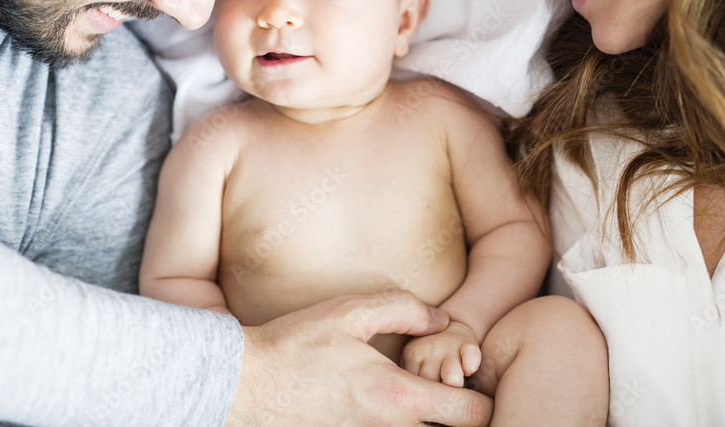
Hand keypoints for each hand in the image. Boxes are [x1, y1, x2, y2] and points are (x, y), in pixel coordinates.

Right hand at [225, 291, 491, 426]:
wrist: (242, 386)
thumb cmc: (294, 345)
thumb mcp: (349, 312)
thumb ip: (403, 309)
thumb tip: (442, 319)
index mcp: (396, 396)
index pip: (474, 416)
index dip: (482, 399)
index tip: (470, 381)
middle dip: (458, 416)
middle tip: (446, 390)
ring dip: (426, 422)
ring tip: (417, 399)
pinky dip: (397, 426)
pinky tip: (382, 408)